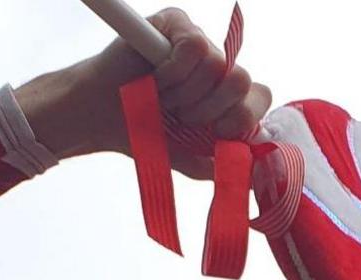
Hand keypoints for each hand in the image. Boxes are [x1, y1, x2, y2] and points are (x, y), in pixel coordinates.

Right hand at [14, 8, 272, 179]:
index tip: (219, 133)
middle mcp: (216, 66)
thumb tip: (253, 175)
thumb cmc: (142, 131)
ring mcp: (198, 42)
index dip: (244, 117)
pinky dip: (174, 70)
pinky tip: (156, 76)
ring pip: (217, 64)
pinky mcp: (177, 23)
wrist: (100, 118)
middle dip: (212, 108)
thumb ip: (220, 166)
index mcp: (226, 95)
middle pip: (243, 79)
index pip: (260, 96)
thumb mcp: (186, 157)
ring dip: (185, 92)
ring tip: (162, 96)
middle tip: (184, 116)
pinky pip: (195, 45)